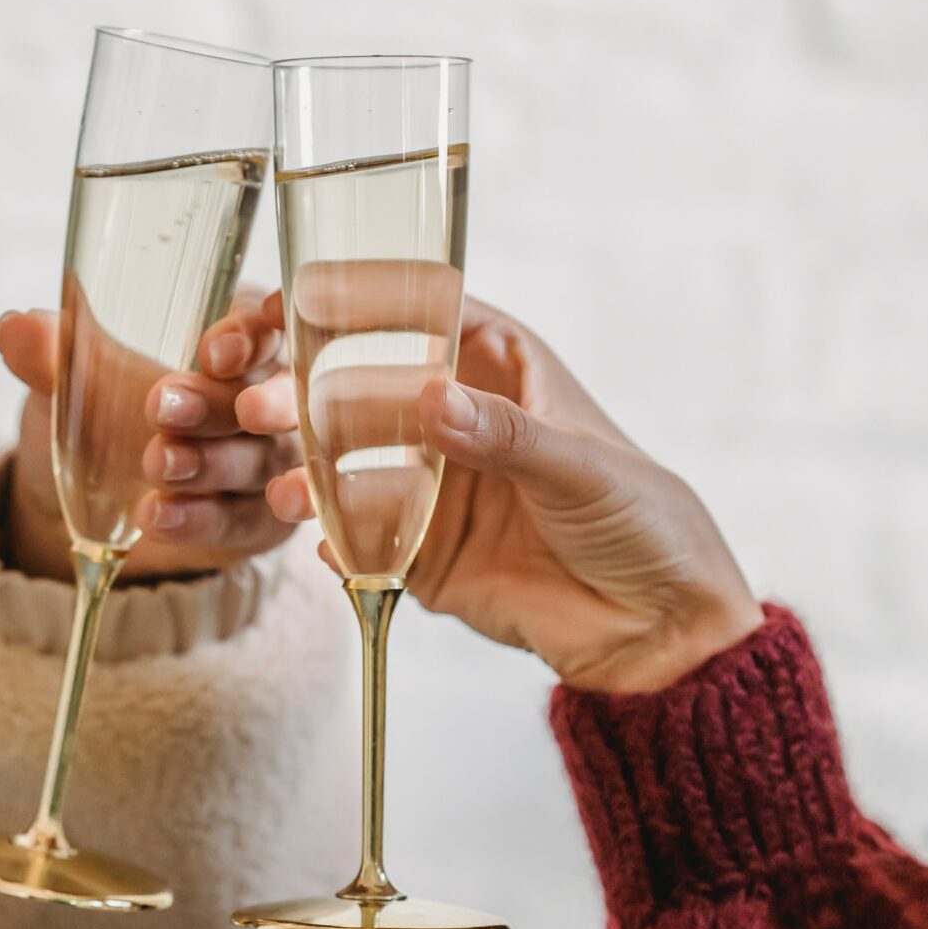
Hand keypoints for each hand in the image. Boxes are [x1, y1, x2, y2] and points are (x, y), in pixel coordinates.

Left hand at [0, 289, 300, 581]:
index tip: (211, 352)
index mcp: (233, 340)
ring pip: (257, 461)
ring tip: (154, 464)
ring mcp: (268, 462)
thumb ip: (52, 353)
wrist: (85, 504)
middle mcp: (265, 397)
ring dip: (207, 463)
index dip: (248, 336)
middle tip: (163, 407)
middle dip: (218, 402)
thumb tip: (13, 329)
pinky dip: (200, 519)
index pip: (264, 325)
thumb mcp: (72, 380)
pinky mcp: (260, 521)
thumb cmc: (98, 414)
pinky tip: (157, 516)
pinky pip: (241, 520)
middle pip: (268, 395)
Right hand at [237, 287, 764, 693]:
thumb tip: (431, 396)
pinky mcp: (424, 557)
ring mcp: (436, 489)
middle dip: (313, 396)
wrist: (659, 628)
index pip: (423, 316)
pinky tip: (326, 543)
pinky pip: (366, 543)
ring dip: (312, 473)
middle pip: (368, 389)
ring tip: (290, 490)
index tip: (300, 301)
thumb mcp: (579, 466)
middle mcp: (459, 421)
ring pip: (354, 466)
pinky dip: (341, 541)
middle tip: (268, 407)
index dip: (363, 303)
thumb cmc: (643, 519)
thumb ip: (503, 434)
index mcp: (501, 370)